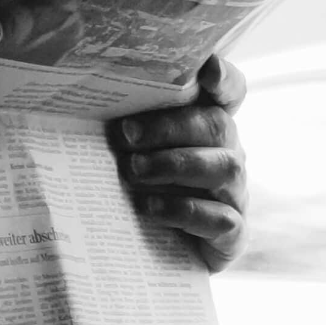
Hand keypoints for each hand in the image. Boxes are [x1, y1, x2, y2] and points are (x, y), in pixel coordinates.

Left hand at [112, 55, 248, 271]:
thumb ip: (129, 125)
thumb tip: (90, 103)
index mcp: (210, 125)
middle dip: (170, 126)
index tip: (208, 68)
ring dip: (175, 165)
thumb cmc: (142, 189)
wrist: (157, 256)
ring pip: (224, 168)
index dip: (225, 78)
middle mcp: (230, 153)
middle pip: (218, 125)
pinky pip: (221, 218)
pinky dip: (183, 210)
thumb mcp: (134, 151)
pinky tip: (149, 208)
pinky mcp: (232, 233)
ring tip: (133, 171)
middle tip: (125, 135)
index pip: (231, 91)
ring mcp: (235, 193)